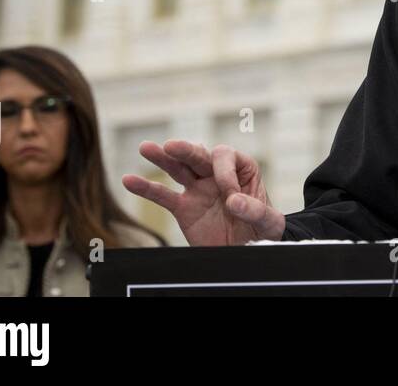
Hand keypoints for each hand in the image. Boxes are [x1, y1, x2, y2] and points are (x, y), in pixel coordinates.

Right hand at [122, 140, 285, 245]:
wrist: (248, 250)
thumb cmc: (263, 231)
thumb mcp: (269, 222)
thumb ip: (255, 210)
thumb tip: (234, 202)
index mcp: (242, 168)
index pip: (226, 159)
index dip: (225, 175)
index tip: (231, 199)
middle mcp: (217, 174)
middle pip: (200, 156)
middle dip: (187, 150)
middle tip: (172, 146)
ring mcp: (198, 189)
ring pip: (178, 169)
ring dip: (162, 158)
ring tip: (146, 148)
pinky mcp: (184, 208)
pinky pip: (163, 196)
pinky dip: (146, 188)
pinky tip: (128, 180)